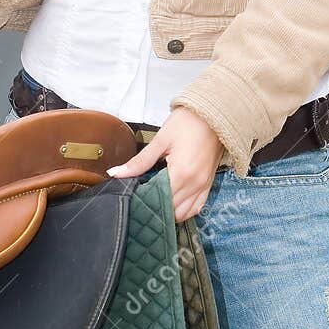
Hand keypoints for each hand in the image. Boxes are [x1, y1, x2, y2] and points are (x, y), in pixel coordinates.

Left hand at [106, 106, 223, 222]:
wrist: (213, 114)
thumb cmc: (188, 122)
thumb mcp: (161, 140)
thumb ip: (139, 161)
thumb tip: (116, 172)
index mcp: (182, 173)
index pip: (159, 199)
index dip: (144, 201)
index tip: (133, 197)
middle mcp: (195, 183)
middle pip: (171, 210)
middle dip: (155, 207)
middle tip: (142, 199)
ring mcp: (203, 185)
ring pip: (184, 213)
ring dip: (170, 211)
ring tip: (156, 199)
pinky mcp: (208, 184)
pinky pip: (197, 207)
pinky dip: (184, 209)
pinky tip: (173, 200)